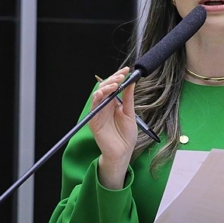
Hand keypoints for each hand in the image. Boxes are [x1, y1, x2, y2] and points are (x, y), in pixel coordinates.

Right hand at [88, 67, 136, 188]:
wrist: (123, 152)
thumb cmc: (126, 135)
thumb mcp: (130, 113)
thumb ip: (128, 98)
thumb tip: (130, 82)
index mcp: (114, 103)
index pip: (114, 86)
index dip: (119, 77)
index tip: (127, 70)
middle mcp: (106, 106)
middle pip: (105, 87)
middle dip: (113, 79)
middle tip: (121, 76)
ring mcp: (99, 112)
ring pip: (99, 94)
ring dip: (106, 87)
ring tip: (115, 83)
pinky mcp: (94, 120)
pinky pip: (93, 107)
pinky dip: (96, 98)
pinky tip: (101, 93)